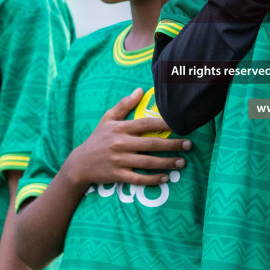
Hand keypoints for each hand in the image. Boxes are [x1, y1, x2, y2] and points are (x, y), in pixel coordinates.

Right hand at [61, 89, 189, 188]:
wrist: (80, 164)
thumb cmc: (97, 139)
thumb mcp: (107, 119)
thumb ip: (124, 105)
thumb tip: (140, 90)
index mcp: (120, 128)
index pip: (145, 124)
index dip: (163, 123)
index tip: (179, 124)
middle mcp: (120, 144)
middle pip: (151, 144)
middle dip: (172, 145)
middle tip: (188, 145)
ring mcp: (119, 161)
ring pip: (147, 162)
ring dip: (166, 163)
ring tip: (182, 163)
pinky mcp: (118, 175)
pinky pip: (138, 178)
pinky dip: (152, 179)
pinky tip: (165, 178)